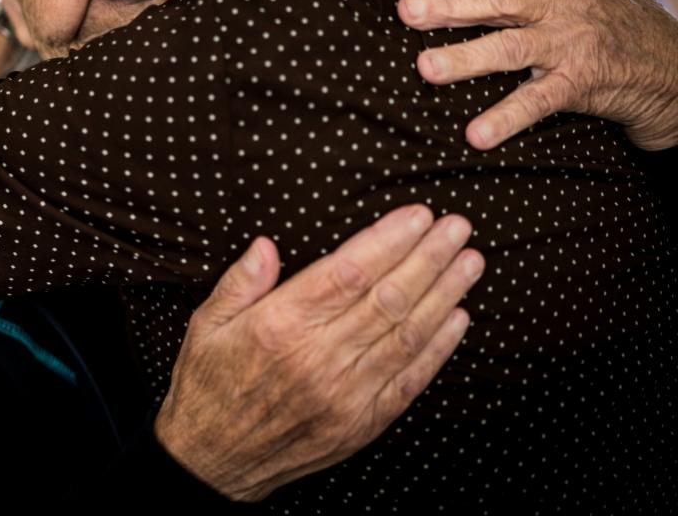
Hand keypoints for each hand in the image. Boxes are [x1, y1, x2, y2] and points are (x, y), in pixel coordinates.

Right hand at [154, 204, 482, 502]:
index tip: (416, 216)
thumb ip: (240, 282)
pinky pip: (408, 380)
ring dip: (444, 295)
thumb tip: (267, 245)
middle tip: (457, 227)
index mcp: (279, 326)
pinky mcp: (361, 423)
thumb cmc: (209, 385)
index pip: (346, 272)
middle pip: (387, 298)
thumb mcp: (207, 324)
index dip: (387, 241)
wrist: (213, 462)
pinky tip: (458, 318)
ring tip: (470, 262)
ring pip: (406, 335)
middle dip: (428, 257)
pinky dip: (438, 348)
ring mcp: (344, 394)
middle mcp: (317, 358)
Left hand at [396, 0, 677, 150]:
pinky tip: (476, 135)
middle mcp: (558, 2)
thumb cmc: (627, 17)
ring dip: (466, 58)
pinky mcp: (578, 83)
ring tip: (425, 68)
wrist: (675, 67)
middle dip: (450, 2)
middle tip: (406, 10)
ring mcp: (568, 43)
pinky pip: (536, 102)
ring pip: (510, 47)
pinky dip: (506, 119)